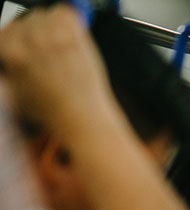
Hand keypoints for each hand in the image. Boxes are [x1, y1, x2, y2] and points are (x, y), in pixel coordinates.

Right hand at [0, 6, 120, 136]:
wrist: (82, 117)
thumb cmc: (52, 111)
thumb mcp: (16, 91)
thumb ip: (10, 68)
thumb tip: (12, 55)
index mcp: (11, 53)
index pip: (5, 32)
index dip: (15, 41)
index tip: (24, 47)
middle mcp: (30, 41)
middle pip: (24, 21)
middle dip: (32, 34)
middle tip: (45, 52)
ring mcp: (53, 36)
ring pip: (44, 15)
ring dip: (50, 27)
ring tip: (59, 48)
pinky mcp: (75, 36)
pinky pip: (65, 13)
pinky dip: (67, 22)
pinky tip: (70, 39)